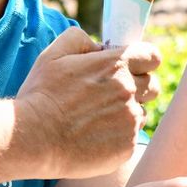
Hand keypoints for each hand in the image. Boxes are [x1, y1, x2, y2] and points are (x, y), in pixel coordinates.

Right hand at [16, 27, 160, 178]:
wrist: (34, 139)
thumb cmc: (41, 95)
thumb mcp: (54, 54)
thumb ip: (80, 39)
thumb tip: (99, 47)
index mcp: (116, 65)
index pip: (152, 56)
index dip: (143, 61)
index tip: (132, 68)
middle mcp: (129, 91)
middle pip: (152, 86)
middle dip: (138, 87)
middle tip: (111, 95)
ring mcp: (130, 120)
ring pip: (141, 113)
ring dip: (126, 114)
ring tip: (95, 119)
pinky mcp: (128, 147)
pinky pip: (131, 138)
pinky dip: (117, 137)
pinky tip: (94, 137)